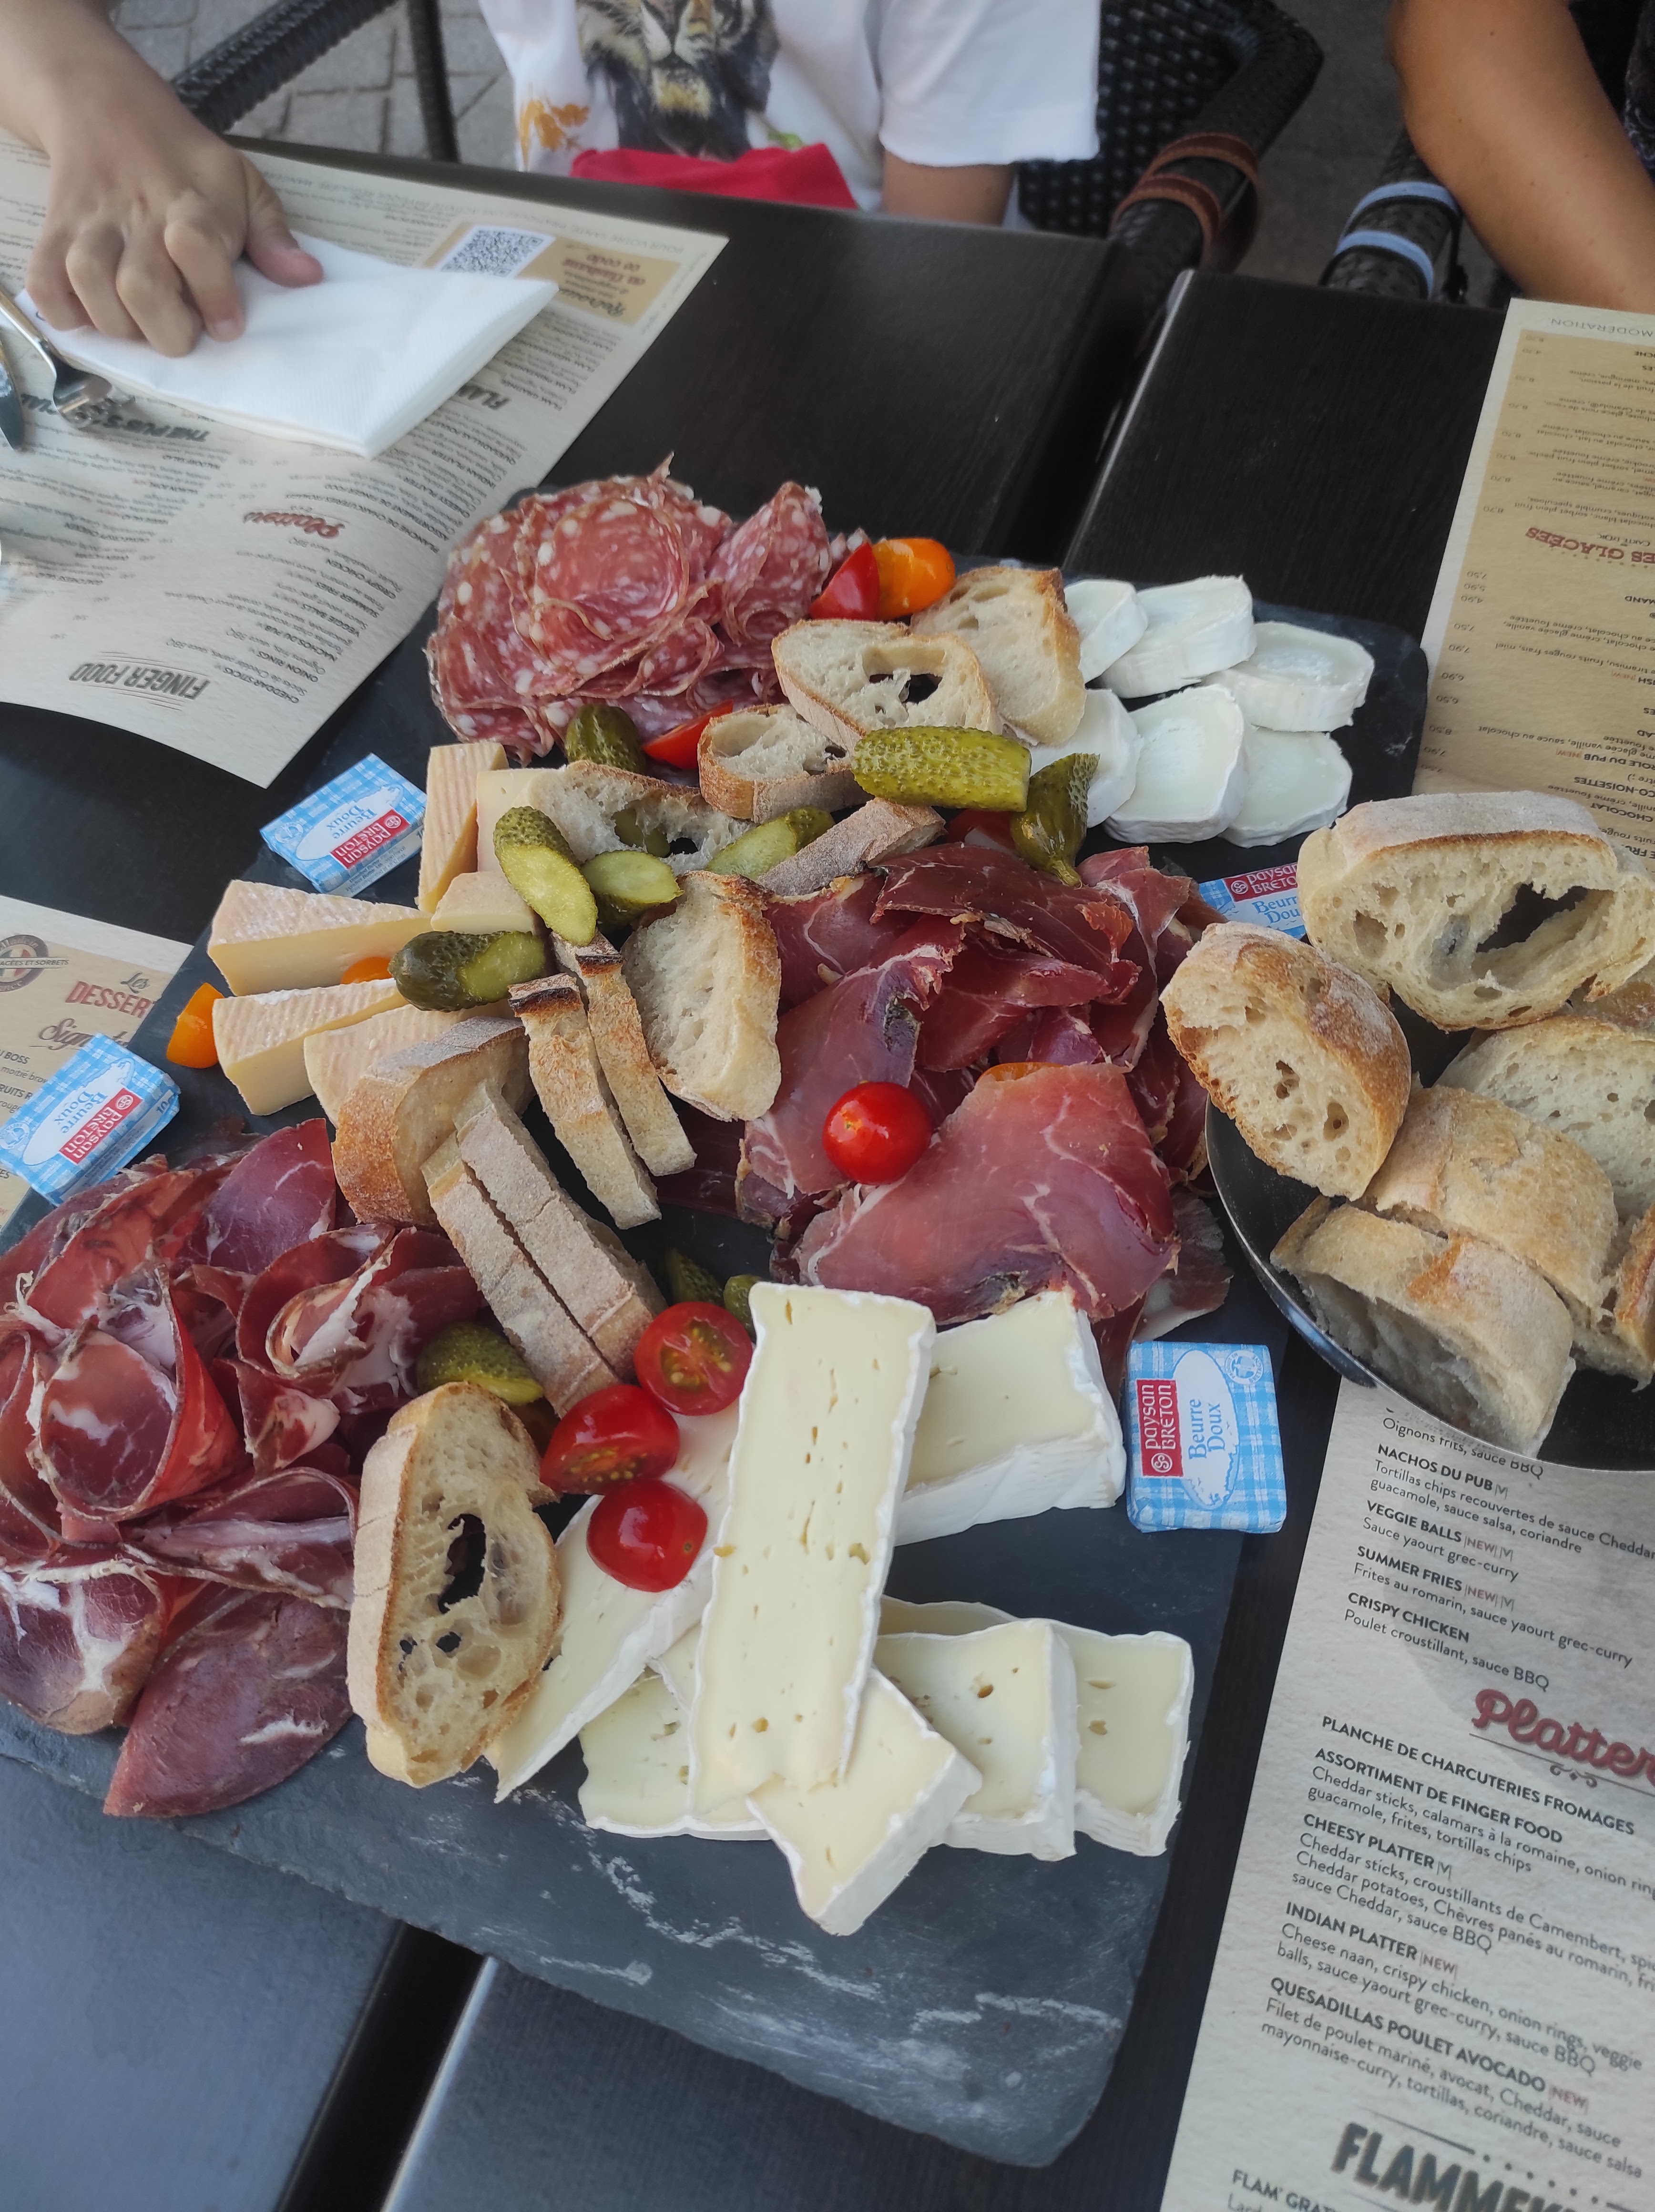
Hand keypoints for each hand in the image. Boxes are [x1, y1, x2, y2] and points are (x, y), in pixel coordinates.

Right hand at [0, 0, 320, 354]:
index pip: (197, 248)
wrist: (107, 109)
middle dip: (166, 328)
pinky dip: (64, 310)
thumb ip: (273, 235)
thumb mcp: (241, 183)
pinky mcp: (54, 232)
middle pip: (141, 286)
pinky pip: (44, 282)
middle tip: (182, 330)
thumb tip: (307, 277)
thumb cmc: (187, 164)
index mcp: (188, 203)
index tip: (227, 325)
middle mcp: (135, 215)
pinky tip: (91, 315)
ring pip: (90, 284)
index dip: (215, 296)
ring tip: (140, 322)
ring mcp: (89, 224)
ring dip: (118, 322)